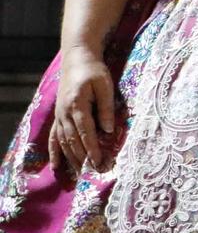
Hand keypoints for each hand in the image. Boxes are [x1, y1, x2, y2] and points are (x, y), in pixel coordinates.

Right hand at [48, 44, 115, 181]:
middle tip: (96, 172)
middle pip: (74, 140)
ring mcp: (59, 115)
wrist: (77, 58)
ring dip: (72, 158)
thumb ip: (107, 108)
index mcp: (77, 104)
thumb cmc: (94, 71)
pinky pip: (54, 137)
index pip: (86, 131)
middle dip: (84, 158)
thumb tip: (109, 131)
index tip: (100, 162)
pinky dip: (55, 152)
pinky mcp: (58, 115)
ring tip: (80, 174)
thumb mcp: (105, 86)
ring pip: (64, 141)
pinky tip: (56, 166)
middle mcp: (64, 112)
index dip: (92, 148)